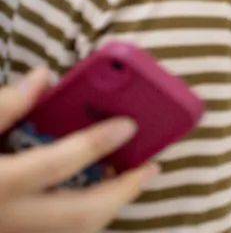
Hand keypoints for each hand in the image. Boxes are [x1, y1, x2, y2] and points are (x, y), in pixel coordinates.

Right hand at [0, 69, 159, 232]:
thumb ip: (2, 106)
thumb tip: (43, 78)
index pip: (54, 166)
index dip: (94, 143)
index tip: (127, 125)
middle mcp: (3, 220)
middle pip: (78, 217)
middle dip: (122, 193)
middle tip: (151, 168)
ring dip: (105, 212)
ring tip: (129, 181)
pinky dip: (78, 221)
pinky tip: (91, 199)